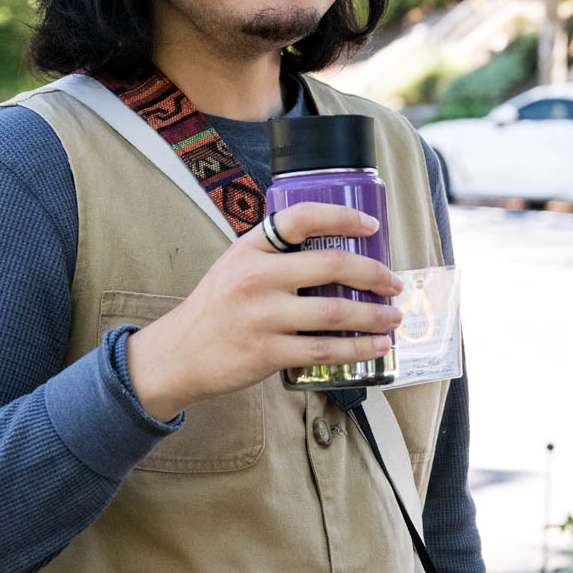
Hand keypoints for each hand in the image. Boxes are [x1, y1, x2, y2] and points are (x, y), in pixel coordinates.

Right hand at [126, 203, 402, 419]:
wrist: (177, 355)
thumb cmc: (215, 309)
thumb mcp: (234, 266)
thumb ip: (275, 256)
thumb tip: (335, 255)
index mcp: (250, 248)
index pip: (301, 218)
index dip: (342, 217)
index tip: (372, 226)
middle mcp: (256, 276)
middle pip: (331, 265)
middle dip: (374, 273)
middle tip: (395, 282)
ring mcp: (261, 316)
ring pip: (335, 312)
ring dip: (374, 315)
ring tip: (393, 316)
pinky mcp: (266, 352)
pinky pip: (324, 350)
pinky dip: (357, 348)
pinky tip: (376, 346)